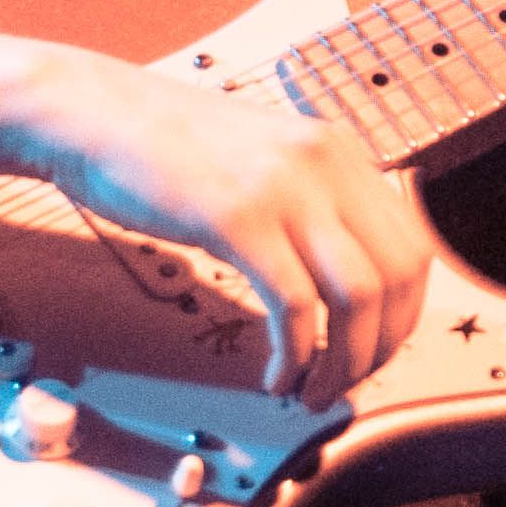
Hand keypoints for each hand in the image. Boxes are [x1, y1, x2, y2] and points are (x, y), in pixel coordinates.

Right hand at [0, 50, 444, 402]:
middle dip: (382, 347)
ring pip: (358, 296)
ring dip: (344, 362)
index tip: (372, 352)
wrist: (92, 114)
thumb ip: (310, 208)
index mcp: (341, 152)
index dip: (404, 317)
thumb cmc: (166, 148)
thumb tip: (346, 288)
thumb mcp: (264, 163)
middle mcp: (326, 163)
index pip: (413, 249)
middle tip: (347, 383)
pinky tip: (275, 374)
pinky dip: (294, 354)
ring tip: (314, 392)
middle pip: (398, 276)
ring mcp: (285, 187)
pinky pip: (293, 304)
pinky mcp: (237, 216)